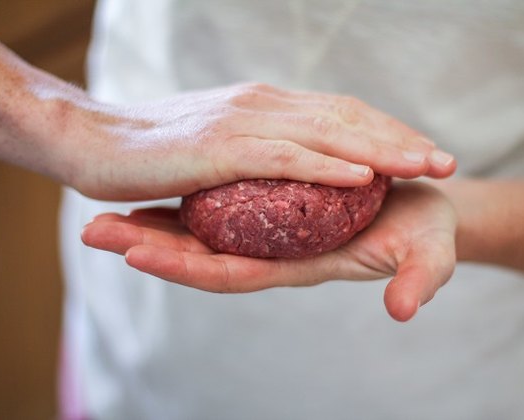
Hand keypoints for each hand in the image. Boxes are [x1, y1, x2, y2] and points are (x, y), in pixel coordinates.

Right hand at [68, 83, 454, 199]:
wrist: (88, 138)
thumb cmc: (150, 148)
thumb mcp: (214, 143)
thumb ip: (252, 149)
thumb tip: (279, 163)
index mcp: (262, 106)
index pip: (337, 113)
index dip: (383, 131)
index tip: (421, 149)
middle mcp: (260, 106)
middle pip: (346, 118)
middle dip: (401, 138)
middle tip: (446, 159)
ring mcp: (242, 124)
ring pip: (327, 132)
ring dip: (381, 148)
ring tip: (426, 165)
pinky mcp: (220, 148)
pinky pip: (286, 158)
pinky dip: (329, 165)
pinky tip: (364, 176)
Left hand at [81, 182, 456, 320]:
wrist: (426, 206)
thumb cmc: (425, 232)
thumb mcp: (428, 253)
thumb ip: (417, 279)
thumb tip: (401, 309)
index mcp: (304, 260)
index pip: (236, 271)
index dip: (188, 266)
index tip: (135, 254)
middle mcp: (280, 247)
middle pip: (205, 254)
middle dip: (151, 246)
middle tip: (94, 233)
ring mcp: (275, 225)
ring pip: (208, 228)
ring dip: (157, 222)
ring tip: (105, 211)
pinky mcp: (278, 200)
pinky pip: (226, 202)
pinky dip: (189, 199)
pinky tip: (160, 187)